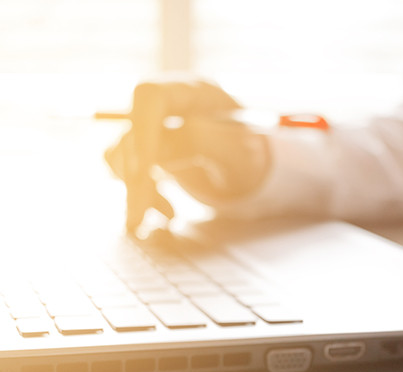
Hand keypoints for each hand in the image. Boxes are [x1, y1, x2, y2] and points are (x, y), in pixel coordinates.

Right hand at [104, 80, 271, 231]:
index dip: (143, 133)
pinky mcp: (143, 145)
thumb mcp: (241, 150)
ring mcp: (152, 124)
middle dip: (136, 180)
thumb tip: (161, 152)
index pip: (151, 96)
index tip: (143, 174)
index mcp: (194, 91)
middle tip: (137, 221)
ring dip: (139, 191)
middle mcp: (166, 103)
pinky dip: (141, 193)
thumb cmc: (250, 151)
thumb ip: (208, 143)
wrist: (248, 159)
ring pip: (125, 155)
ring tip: (170, 216)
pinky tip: (164, 210)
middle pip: (134, 133)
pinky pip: (128, 170)